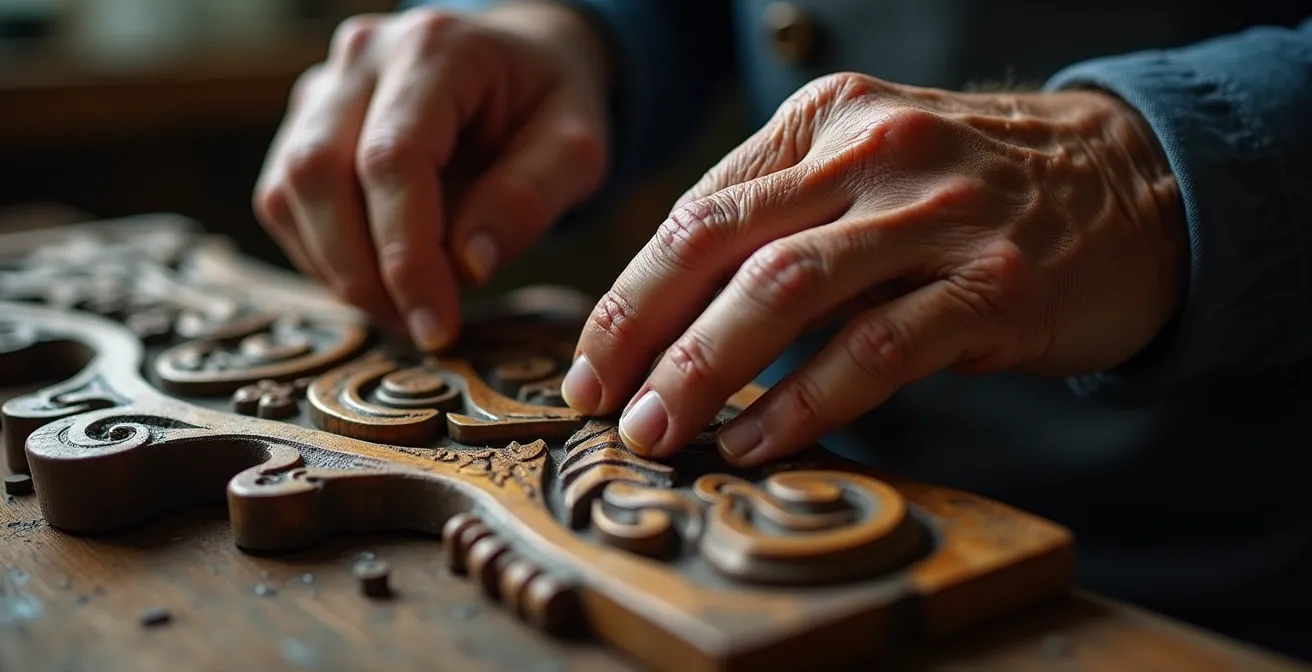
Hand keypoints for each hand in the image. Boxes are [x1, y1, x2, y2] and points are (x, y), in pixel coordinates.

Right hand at [254, 2, 610, 349]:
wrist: (524, 63)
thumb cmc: (550, 105)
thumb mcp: (576, 149)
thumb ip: (529, 200)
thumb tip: (468, 266)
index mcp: (437, 48)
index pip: (393, 159)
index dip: (406, 254)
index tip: (438, 325)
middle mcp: (364, 56)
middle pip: (319, 173)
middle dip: (364, 273)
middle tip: (422, 329)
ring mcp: (324, 86)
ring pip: (290, 193)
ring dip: (340, 271)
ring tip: (407, 310)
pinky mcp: (304, 124)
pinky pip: (285, 202)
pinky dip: (325, 257)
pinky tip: (380, 282)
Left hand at [563, 72, 1184, 465]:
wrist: (1132, 184)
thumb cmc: (971, 192)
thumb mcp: (869, 166)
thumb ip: (780, 217)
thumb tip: (670, 318)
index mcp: (825, 117)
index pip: (698, 209)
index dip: (631, 293)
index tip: (591, 362)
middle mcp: (872, 151)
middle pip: (723, 243)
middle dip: (645, 331)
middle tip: (603, 403)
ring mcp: (936, 214)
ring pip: (786, 290)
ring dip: (706, 369)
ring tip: (660, 430)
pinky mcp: (993, 283)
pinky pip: (874, 350)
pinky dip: (805, 402)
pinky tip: (759, 440)